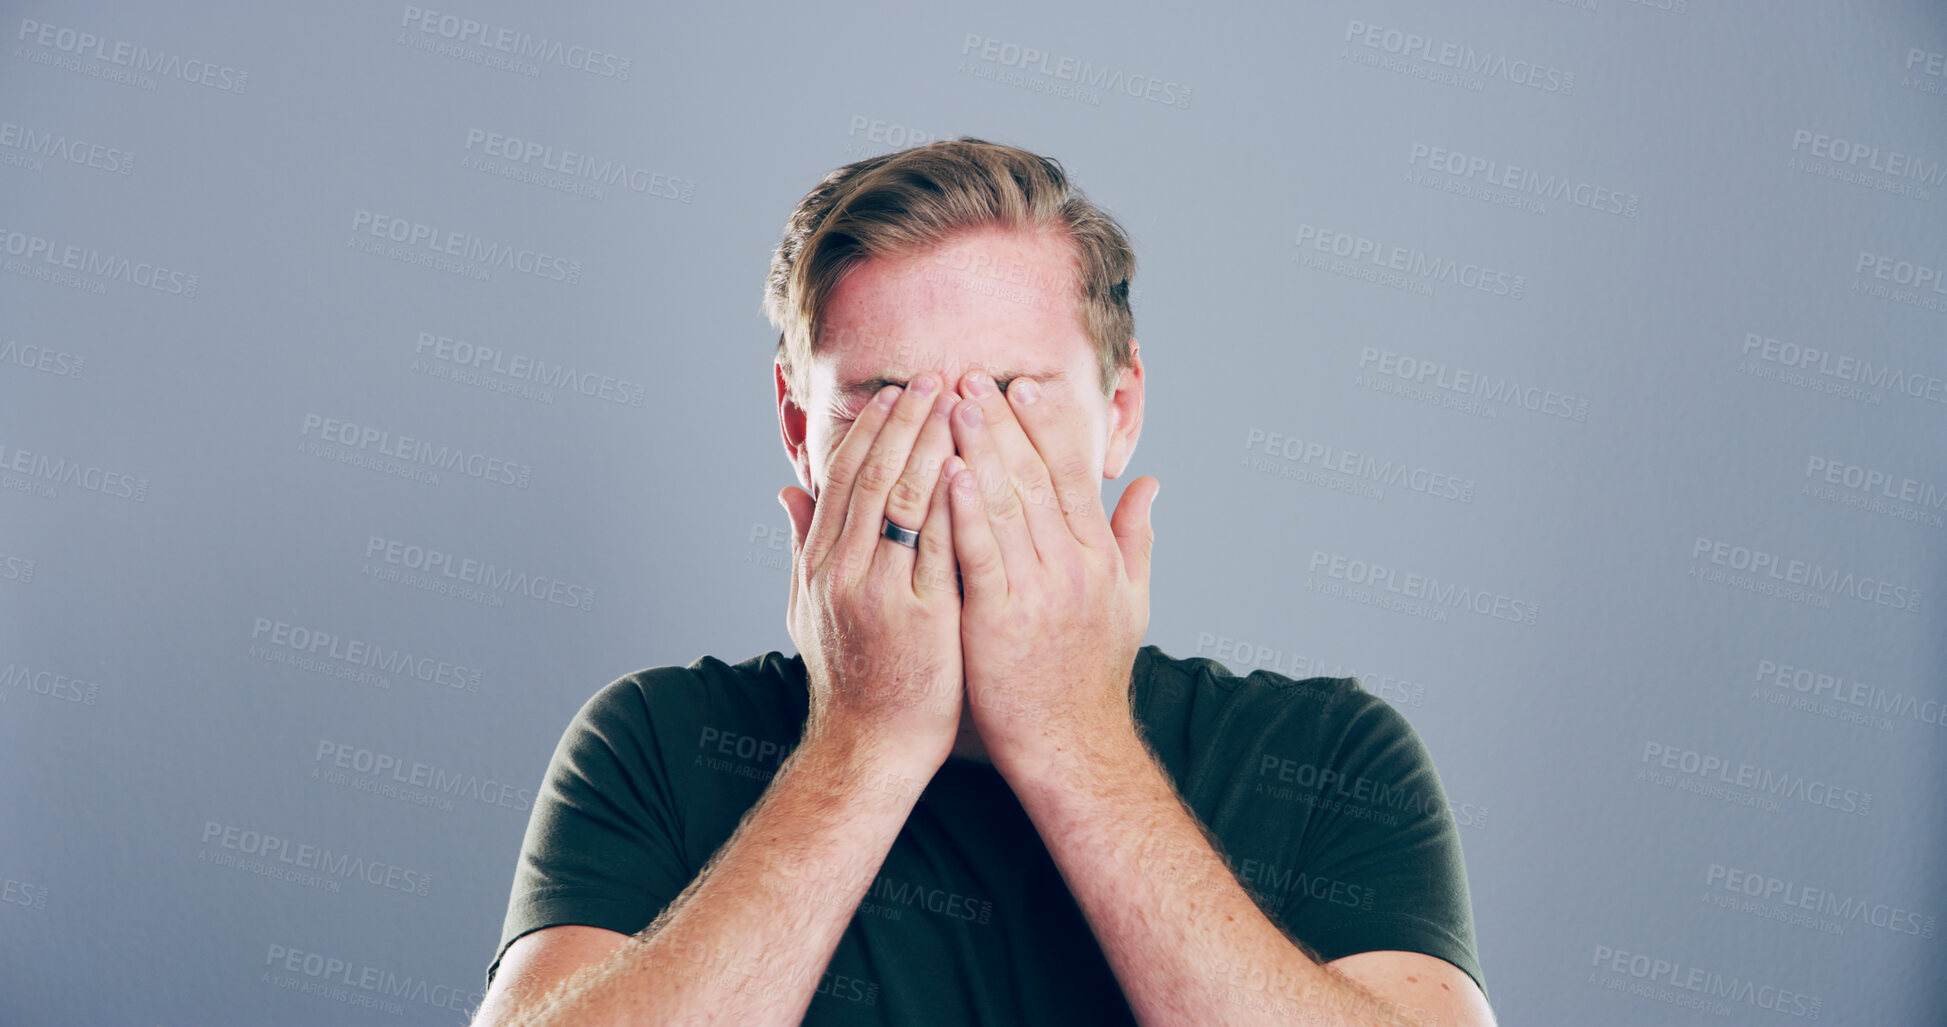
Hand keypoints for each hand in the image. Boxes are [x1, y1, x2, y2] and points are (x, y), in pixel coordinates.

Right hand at [779, 373, 966, 768]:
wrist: (870, 748)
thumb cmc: (851, 679)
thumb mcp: (810, 609)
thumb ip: (802, 546)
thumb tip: (784, 494)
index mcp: (821, 563)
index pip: (843, 477)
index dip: (870, 430)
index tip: (897, 393)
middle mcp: (844, 571)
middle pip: (874, 476)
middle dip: (907, 421)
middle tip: (936, 377)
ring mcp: (882, 592)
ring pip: (906, 499)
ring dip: (934, 443)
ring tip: (961, 402)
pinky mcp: (923, 616)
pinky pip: (941, 544)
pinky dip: (956, 500)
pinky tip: (976, 464)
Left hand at [945, 370, 1159, 772]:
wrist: (1073, 747)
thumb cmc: (1092, 677)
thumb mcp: (1131, 602)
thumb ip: (1137, 538)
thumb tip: (1150, 483)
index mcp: (1098, 556)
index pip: (1070, 475)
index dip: (1046, 427)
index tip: (1022, 386)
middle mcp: (1073, 565)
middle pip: (1034, 477)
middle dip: (1001, 423)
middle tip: (972, 377)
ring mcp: (1038, 591)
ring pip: (1006, 505)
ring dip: (978, 449)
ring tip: (951, 404)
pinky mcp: (1000, 620)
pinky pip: (981, 555)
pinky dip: (964, 511)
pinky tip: (947, 473)